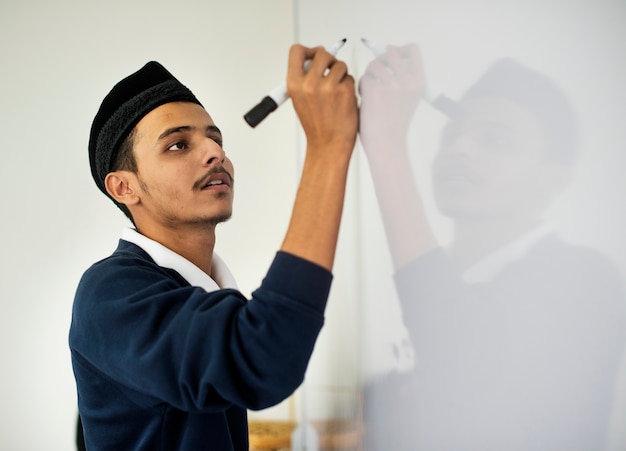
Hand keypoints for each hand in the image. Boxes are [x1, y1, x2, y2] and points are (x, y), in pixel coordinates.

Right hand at [287, 44, 357, 157]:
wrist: (328, 145)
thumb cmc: (316, 123)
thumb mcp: (300, 98)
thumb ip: (305, 76)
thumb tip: (320, 53)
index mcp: (294, 84)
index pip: (297, 51)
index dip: (308, 50)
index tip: (314, 56)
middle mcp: (309, 84)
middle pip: (322, 53)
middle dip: (329, 60)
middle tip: (330, 72)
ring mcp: (328, 87)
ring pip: (339, 65)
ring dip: (341, 75)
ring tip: (336, 92)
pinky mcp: (344, 91)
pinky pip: (349, 78)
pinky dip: (348, 87)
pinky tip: (343, 101)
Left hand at [359, 43, 424, 158]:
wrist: (386, 144)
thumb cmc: (393, 122)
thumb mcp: (408, 97)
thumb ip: (403, 75)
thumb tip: (388, 49)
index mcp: (419, 82)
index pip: (413, 49)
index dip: (400, 49)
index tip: (391, 58)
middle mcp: (408, 81)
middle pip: (391, 52)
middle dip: (381, 60)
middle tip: (377, 74)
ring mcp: (392, 85)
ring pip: (375, 64)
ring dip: (370, 74)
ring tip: (371, 90)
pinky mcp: (375, 90)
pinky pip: (365, 77)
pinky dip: (363, 86)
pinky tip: (366, 99)